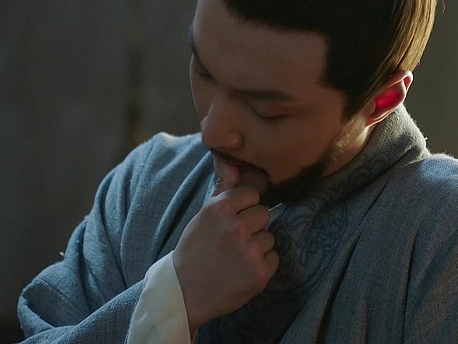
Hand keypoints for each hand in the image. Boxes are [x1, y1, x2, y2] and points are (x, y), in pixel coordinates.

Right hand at [173, 160, 279, 330]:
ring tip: (236, 257)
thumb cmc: (193, 251)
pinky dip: (262, 265)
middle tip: (235, 241)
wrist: (184, 292)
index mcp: (219, 210)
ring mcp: (250, 251)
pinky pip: (274, 257)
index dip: (245, 207)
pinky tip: (243, 270)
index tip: (234, 219)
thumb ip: (222, 191)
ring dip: (258, 246)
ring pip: (269, 237)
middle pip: (264, 214)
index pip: (252, 195)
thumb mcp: (202, 216)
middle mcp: (236, 228)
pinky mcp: (260, 273)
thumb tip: (233, 164)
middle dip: (253, 226)